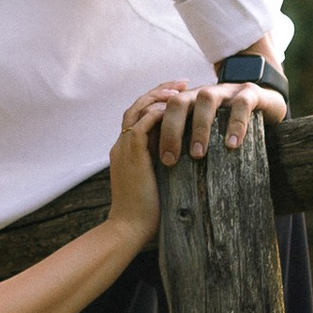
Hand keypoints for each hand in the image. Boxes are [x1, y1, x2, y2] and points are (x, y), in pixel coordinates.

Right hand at [106, 91, 171, 248]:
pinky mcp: (131, 152)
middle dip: (160, 92)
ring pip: (138, 109)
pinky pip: (142, 122)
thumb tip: (191, 161)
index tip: (179, 96)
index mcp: (127, 152)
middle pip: (136, 106)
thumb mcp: (160, 183)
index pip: (139, 117)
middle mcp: (121, 145)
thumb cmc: (147, 215)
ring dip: (160, 96)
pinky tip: (176, 106)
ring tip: (182, 90)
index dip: (158, 103)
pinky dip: (158, 111)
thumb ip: (168, 167)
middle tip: (183, 84)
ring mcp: (123, 147)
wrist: (129, 229)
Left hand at [149, 66, 284, 163]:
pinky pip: (241, 104)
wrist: (270, 106)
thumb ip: (190, 146)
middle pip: (179, 102)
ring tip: (198, 154)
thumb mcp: (209, 134)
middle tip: (171, 160)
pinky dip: (236, 123)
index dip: (158, 132)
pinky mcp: (250, 93)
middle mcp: (204, 93)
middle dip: (172, 130)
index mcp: (189, 101)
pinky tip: (232, 144)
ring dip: (200, 126)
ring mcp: (227, 90)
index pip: (164, 111)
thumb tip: (170, 180)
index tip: (160, 160)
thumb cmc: (233, 127)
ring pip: (207, 98)